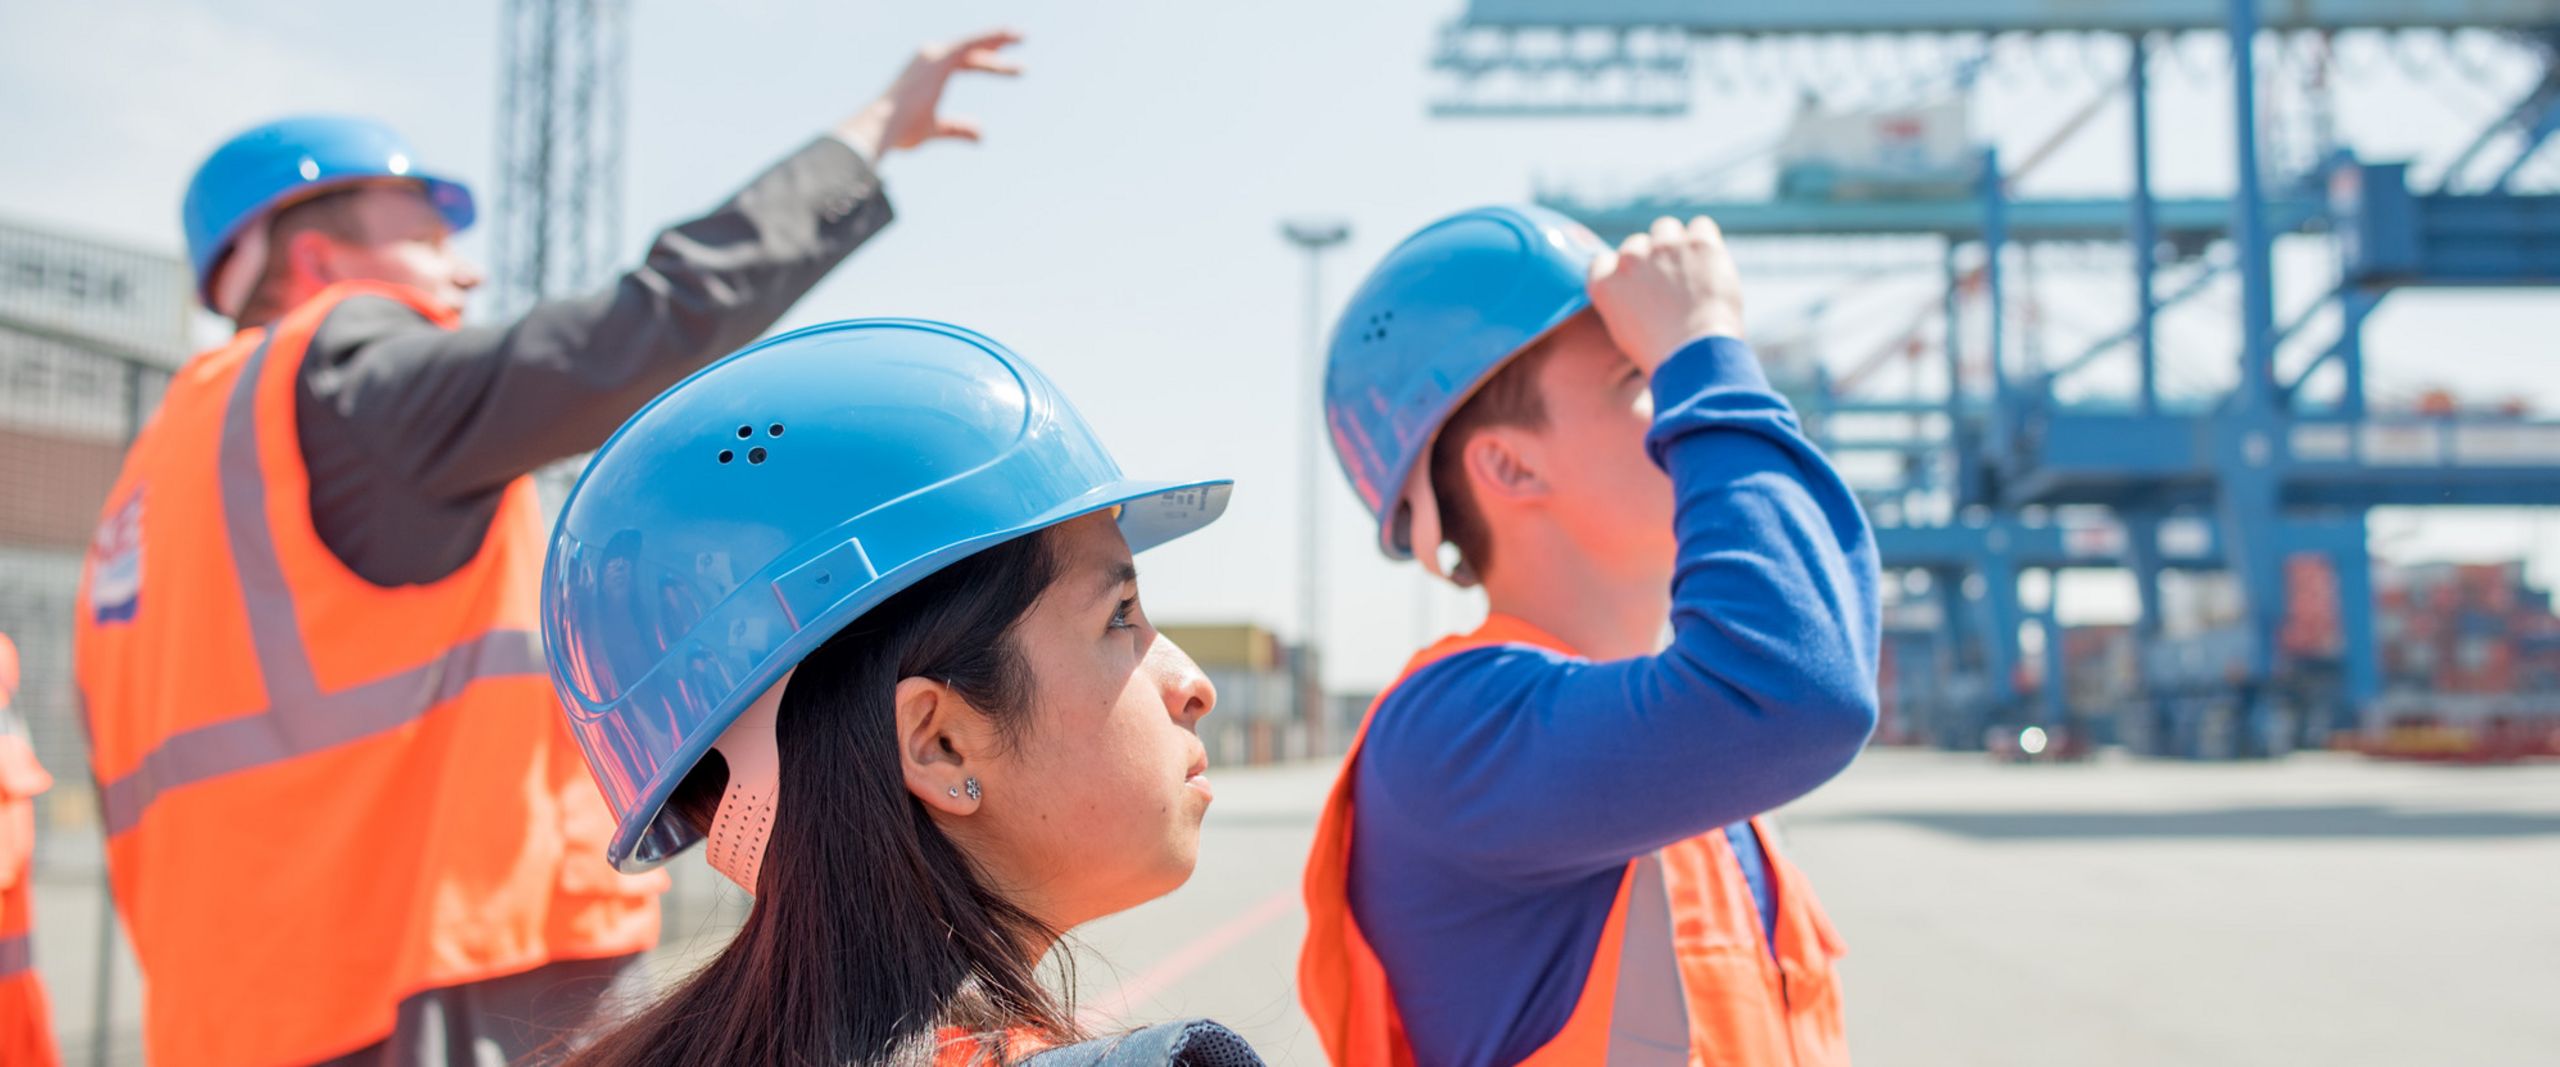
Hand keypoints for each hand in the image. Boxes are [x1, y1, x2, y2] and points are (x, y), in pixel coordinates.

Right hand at [833, 29, 1023, 163]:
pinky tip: (1010, 37)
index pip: (964, 62)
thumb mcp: (934, 129)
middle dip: (995, 44)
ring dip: (997, 38)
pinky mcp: (939, 59)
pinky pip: (971, 45)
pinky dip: (991, 39)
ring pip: (972, 43)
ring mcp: (933, 56)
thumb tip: (982, 135)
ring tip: (1022, 36)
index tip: (1011, 67)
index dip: (989, 63)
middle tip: (1020, 39)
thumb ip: (957, 129)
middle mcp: (928, 57)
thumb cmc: (901, 131)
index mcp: (927, 72)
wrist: (883, 127)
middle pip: (969, 48)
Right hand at [1584, 216, 1744, 372]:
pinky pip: (1700, 226)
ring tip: (1691, 269)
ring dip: (1675, 243)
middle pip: (1637, 244)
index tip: (1637, 285)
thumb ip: (1621, 301)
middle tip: (1670, 284)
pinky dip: (1705, 239)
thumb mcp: (1624, 331)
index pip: (1604, 261)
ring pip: (1666, 228)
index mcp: (1605, 283)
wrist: (1696, 356)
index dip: (1622, 272)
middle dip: (1651, 259)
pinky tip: (1709, 260)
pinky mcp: (1699, 244)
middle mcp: (1630, 259)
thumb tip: (1635, 287)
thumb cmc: (1663, 354)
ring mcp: (1664, 248)